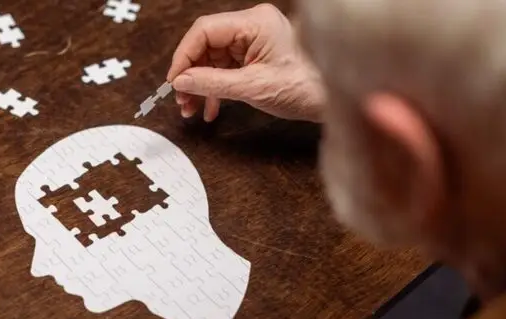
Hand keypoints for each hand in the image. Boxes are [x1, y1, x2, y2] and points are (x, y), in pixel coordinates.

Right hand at [167, 4, 325, 122]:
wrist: (331, 100)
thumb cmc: (305, 88)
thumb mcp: (253, 88)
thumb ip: (212, 83)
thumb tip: (181, 82)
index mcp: (255, 22)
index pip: (205, 31)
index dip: (184, 56)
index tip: (174, 81)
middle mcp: (253, 26)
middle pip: (206, 45)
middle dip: (191, 74)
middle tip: (182, 100)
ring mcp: (254, 40)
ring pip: (212, 59)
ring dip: (200, 85)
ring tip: (192, 108)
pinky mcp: (255, 56)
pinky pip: (225, 68)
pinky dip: (215, 88)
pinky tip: (210, 109)